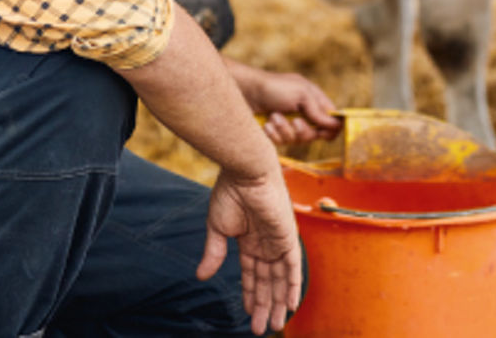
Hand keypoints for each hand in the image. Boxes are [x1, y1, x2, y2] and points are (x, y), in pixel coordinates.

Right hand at [196, 170, 303, 334]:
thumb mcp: (217, 227)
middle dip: (263, 305)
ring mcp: (278, 241)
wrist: (246, 173)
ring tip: (272, 324)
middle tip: (259, 328)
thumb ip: (214, 252)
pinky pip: (294, 267)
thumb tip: (201, 276)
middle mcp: (266, 243)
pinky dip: (293, 286)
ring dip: (276, 302)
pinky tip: (289, 305)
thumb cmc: (230, 193)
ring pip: (280, 279)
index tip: (247, 313)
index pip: (251, 273)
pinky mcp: (288, 238)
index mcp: (248, 240)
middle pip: (267, 281)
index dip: (249, 293)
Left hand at [230, 62, 342, 144]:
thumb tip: (335, 125)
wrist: (243, 92)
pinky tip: (265, 124)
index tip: (323, 133)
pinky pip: (281, 143)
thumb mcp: (301, 93)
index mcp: (313, 101)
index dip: (330, 129)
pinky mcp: (275, 133)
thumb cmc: (273, 87)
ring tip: (273, 116)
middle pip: (315, 135)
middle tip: (294, 121)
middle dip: (303, 131)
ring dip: (284, 130)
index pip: (331, 120)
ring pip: (297, 141)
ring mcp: (288, 124)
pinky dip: (273, 134)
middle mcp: (303, 114)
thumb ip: (318, 110)